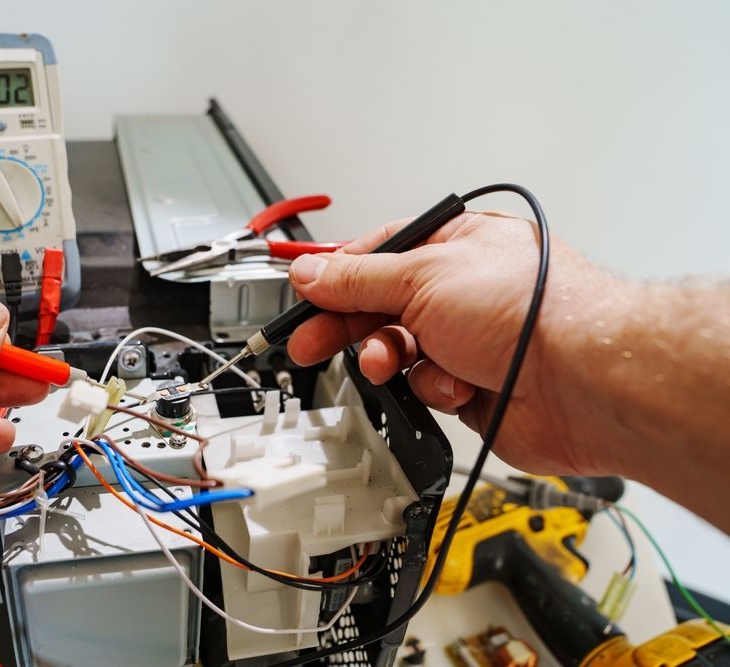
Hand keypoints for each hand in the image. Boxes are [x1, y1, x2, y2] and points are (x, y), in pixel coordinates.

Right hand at [287, 211, 626, 476]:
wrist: (583, 381)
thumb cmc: (532, 310)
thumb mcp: (423, 276)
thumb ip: (358, 278)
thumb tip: (313, 272)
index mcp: (454, 246)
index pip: (379, 255)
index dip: (338, 276)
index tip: (305, 294)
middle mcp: (460, 291)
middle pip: (381, 306)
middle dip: (347, 325)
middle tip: (310, 342)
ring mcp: (466, 339)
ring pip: (399, 351)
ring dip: (393, 358)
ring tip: (395, 361)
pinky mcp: (471, 384)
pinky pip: (425, 387)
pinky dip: (434, 387)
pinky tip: (457, 382)